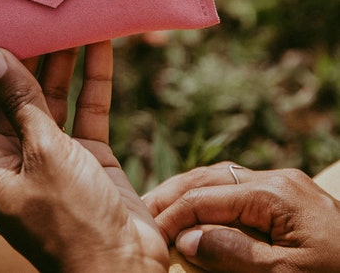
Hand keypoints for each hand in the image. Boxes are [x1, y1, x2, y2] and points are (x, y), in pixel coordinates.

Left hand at [0, 42, 167, 272]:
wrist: (125, 269)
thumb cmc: (71, 221)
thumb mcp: (41, 152)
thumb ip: (19, 101)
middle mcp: (13, 155)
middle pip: (11, 95)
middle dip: (23, 58)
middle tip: (32, 17)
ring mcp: (51, 154)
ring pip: (50, 97)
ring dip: (60, 62)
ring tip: (67, 22)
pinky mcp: (86, 153)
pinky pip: (86, 107)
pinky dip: (93, 78)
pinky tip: (100, 44)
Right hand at [143, 161, 339, 272]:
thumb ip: (234, 253)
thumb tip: (188, 237)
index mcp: (274, 192)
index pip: (207, 196)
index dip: (174, 213)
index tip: (149, 233)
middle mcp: (276, 179)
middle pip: (210, 177)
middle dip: (174, 192)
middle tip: (143, 209)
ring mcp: (282, 186)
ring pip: (221, 179)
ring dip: (189, 192)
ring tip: (161, 207)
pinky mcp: (287, 198)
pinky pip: (237, 191)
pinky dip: (211, 199)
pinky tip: (198, 210)